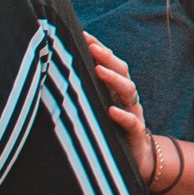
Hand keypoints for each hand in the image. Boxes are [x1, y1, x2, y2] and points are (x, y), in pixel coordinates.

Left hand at [89, 33, 158, 185]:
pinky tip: (111, 111)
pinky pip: (132, 122)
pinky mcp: (135, 134)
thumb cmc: (110, 130)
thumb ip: (85, 92)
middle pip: (122, 71)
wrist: (134, 159)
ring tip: (98, 70)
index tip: (84, 35)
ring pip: (129, 91)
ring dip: (114, 79)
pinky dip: (122, 115)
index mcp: (116, 89)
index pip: (110, 63)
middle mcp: (126, 98)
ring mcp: (133, 113)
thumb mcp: (97, 108)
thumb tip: (58, 74)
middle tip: (92, 48)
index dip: (99, 48)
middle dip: (107, 57)